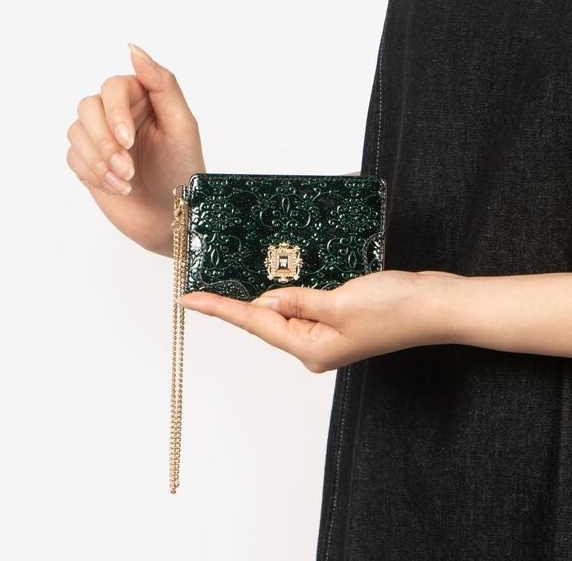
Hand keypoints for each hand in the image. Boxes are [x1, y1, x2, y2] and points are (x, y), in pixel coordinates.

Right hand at [66, 43, 205, 255]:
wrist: (172, 216)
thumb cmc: (183, 171)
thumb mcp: (182, 126)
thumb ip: (163, 85)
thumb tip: (134, 50)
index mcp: (142, 99)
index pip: (113, 87)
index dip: (115, 113)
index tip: (128, 141)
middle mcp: (118, 114)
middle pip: (87, 106)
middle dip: (105, 141)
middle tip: (128, 168)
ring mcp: (101, 138)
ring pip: (76, 131)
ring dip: (99, 160)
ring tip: (126, 180)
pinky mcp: (89, 162)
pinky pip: (73, 157)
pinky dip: (94, 174)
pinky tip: (119, 189)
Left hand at [177, 270, 461, 372]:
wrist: (435, 305)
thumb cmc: (396, 309)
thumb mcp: (339, 303)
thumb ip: (297, 302)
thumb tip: (263, 302)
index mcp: (311, 347)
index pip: (255, 323)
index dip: (219, 308)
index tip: (188, 299)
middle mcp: (315, 344)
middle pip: (266, 320)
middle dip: (237, 300)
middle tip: (204, 282)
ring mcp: (327, 332)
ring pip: (285, 310)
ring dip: (264, 293)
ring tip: (233, 276)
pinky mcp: (338, 316)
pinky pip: (305, 303)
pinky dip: (290, 290)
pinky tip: (278, 277)